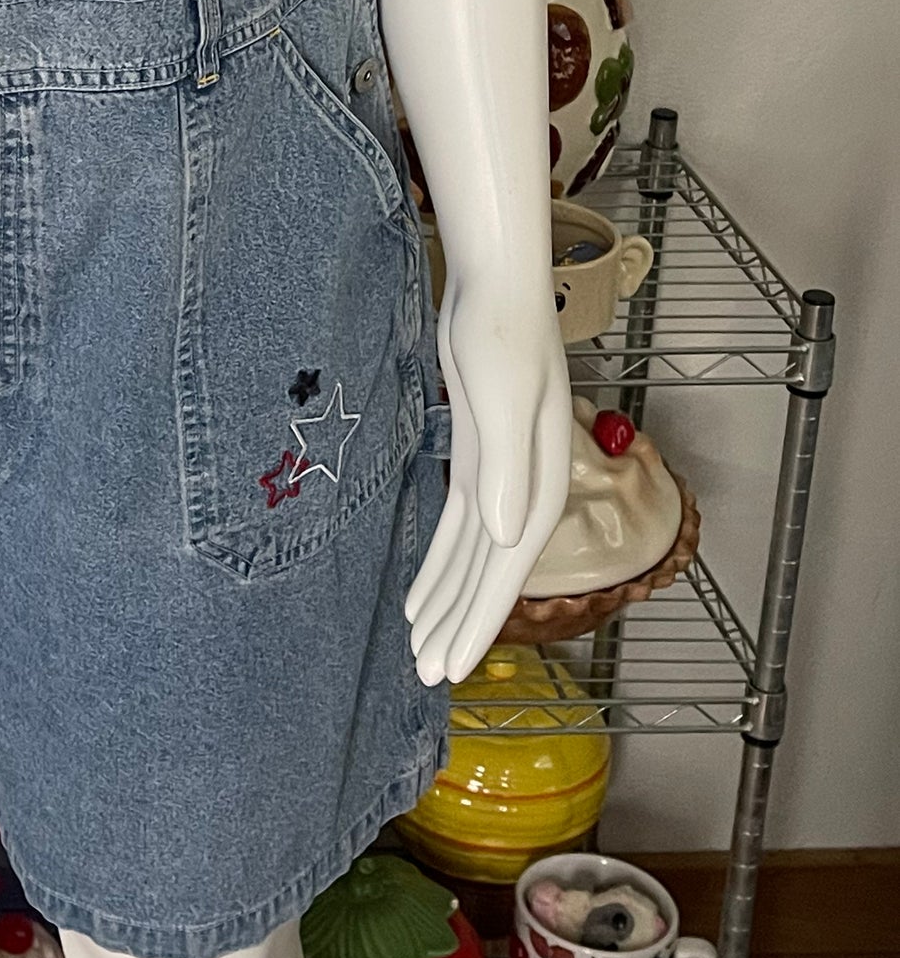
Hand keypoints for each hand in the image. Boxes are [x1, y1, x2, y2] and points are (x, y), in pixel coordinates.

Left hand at [406, 270, 571, 685]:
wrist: (496, 281)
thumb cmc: (501, 328)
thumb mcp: (499, 395)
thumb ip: (505, 467)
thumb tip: (506, 539)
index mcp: (537, 482)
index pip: (506, 570)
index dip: (478, 621)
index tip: (449, 667)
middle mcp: (525, 487)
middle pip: (488, 572)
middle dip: (460, 625)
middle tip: (427, 677)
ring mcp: (502, 471)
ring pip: (471, 555)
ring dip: (448, 600)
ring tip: (421, 648)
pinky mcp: (477, 452)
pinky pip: (460, 523)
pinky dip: (441, 561)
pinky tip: (420, 592)